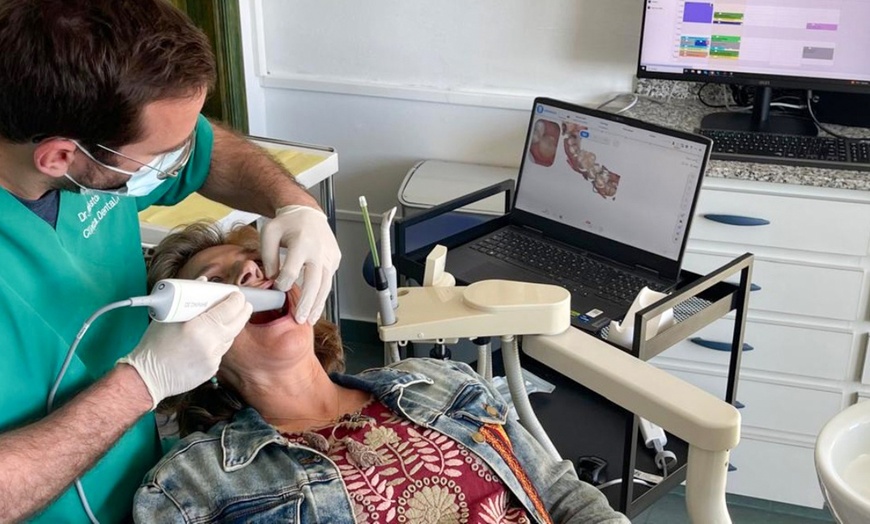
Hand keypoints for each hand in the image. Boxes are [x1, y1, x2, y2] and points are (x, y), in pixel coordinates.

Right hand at [118, 292, 251, 409]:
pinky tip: (210, 339)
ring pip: (230, 338)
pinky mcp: (212, 369)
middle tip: (243, 304)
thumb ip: (190, 299)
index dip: (237, 300)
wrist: (148, 376)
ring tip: (227, 318)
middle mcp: (210, 344)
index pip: (230, 309)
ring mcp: (213, 358)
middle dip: (243, 311)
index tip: (237, 295)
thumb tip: (203, 283)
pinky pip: (221, 351)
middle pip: (238, 323)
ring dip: (231, 327)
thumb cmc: (154, 345)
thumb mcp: (169, 317)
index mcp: (200, 327)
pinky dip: (218, 343)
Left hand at [260, 205, 340, 323]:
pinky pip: (328, 280)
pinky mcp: (335, 260)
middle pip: (314, 282)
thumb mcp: (269, 233)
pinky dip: (322, 295)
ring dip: (318, 305)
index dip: (283, 283)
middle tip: (300, 319)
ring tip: (310, 319)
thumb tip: (272, 278)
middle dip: (307, 303)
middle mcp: (319, 251)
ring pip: (325, 285)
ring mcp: (330, 256)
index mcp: (302, 243)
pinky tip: (315, 307)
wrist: (308, 213)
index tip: (277, 288)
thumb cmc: (288, 223)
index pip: (292, 271)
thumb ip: (268, 256)